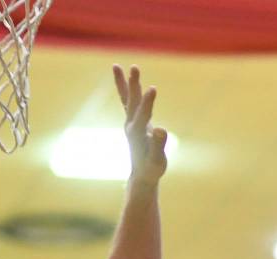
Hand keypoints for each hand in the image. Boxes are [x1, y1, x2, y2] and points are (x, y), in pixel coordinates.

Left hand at [113, 64, 167, 186]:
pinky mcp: (134, 121)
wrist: (141, 175)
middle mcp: (131, 126)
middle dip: (133, 85)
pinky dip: (126, 89)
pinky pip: (128, 101)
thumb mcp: (157, 160)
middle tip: (134, 67)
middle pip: (131, 102)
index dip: (147, 103)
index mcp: (137, 134)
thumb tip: (160, 129)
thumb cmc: (151, 169)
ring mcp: (131, 122)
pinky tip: (125, 77)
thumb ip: (157, 145)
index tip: (153, 88)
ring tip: (116, 66)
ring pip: (126, 99)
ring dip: (124, 82)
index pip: (143, 115)